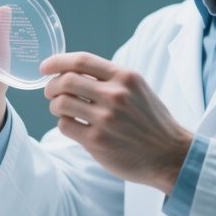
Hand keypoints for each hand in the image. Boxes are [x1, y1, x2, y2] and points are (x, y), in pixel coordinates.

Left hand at [41, 53, 192, 193]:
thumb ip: (110, 79)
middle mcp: (115, 95)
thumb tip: (74, 72)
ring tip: (61, 109)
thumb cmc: (151, 121)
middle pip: (66, 80)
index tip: (45, 66)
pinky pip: (65, 126)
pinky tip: (73, 125)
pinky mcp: (97, 141)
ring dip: (55, 105)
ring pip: (61, 103)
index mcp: (125, 77)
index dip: (57, 61)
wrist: (170, 154)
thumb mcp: (138, 89)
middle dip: (52, 85)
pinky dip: (63, 123)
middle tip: (50, 92)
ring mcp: (105, 119)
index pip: (81, 61)